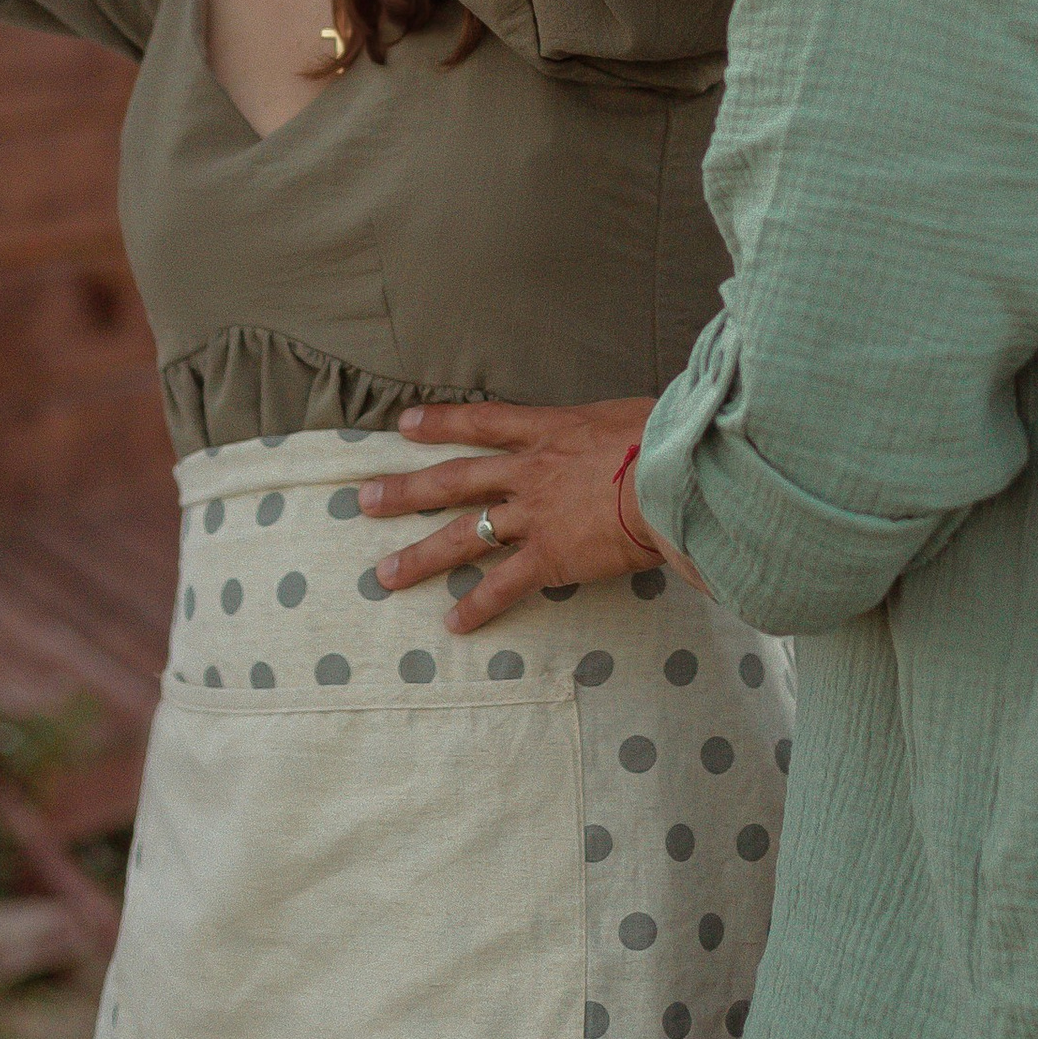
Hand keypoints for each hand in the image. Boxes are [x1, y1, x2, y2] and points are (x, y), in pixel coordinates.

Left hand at [357, 396, 685, 633]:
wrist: (673, 475)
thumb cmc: (667, 437)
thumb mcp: (630, 415)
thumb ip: (609, 429)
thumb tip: (622, 431)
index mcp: (549, 430)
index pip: (483, 421)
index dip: (442, 422)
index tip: (405, 425)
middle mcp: (529, 472)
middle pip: (454, 481)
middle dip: (406, 491)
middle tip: (364, 501)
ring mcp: (534, 516)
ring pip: (464, 537)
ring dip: (421, 557)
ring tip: (385, 575)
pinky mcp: (550, 558)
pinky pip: (504, 586)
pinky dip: (479, 606)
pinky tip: (453, 623)